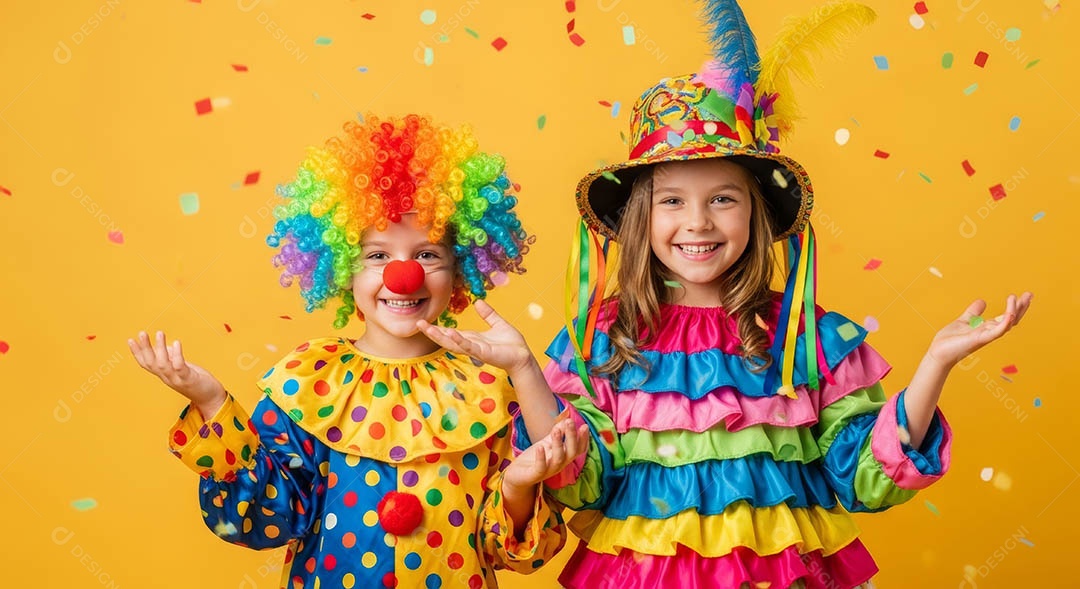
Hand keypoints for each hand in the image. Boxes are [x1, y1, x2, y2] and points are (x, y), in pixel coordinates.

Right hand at [128, 331, 227, 417]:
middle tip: (142, 333)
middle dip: (145, 348)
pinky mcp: (189, 379)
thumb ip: (174, 359)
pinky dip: (177, 355)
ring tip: (159, 333)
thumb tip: (168, 346)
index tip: (130, 340)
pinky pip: (180, 367)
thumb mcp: (183, 368)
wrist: (211, 398)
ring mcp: (177, 379)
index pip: (147, 364)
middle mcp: (167, 378)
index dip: (137, 353)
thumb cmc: (197, 381)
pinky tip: (176, 343)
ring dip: (160, 348)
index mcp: (164, 374)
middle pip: (151, 363)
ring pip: (163, 364)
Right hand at [416, 299, 533, 373]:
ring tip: (426, 328)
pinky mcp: (483, 353)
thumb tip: (479, 302)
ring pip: (453, 343)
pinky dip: (459, 340)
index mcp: (472, 338)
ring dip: (439, 336)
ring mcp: (475, 350)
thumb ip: (488, 314)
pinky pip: (468, 346)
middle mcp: (470, 345)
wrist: (523, 356)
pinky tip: (450, 334)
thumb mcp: (498, 324)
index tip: (424, 322)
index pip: (451, 333)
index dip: (437, 328)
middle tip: (417, 324)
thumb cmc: (512, 344)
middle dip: (432, 332)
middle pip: (446, 338)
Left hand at [502, 417, 589, 488]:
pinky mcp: (535, 475)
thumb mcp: (547, 442)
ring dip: (558, 444)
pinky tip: (540, 446)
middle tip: (570, 422)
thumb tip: (567, 419)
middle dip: (572, 437)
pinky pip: (541, 467)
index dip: (583, 439)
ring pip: (558, 459)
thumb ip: (558, 432)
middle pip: (572, 452)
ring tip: (556, 430)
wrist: (517, 475)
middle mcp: (560, 464)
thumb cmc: (534, 458)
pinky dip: (541, 457)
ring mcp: (548, 470)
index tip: (585, 426)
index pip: (578, 449)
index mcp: (564, 456)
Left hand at [927, 292, 1032, 368]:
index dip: (1016, 306)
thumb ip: (973, 312)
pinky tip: (1009, 314)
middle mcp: (990, 332)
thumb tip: (982, 301)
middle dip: (1021, 308)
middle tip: (1029, 295)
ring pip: (1006, 324)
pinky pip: (996, 332)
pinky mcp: (979, 339)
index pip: (1006, 316)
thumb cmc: (950, 340)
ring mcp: (986, 336)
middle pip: (1011, 320)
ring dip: (1013, 311)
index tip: (1023, 295)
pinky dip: (1004, 323)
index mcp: (987, 328)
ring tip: (1015, 298)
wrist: (938, 352)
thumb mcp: (964, 321)